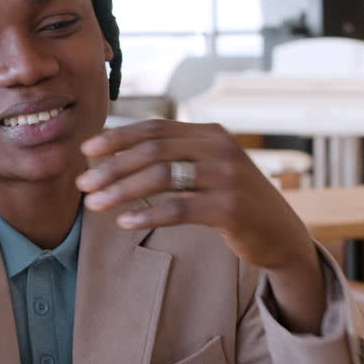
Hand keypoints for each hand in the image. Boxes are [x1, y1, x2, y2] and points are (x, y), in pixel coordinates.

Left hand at [77, 119, 325, 332]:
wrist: (280, 234)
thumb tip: (119, 152)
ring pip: (162, 178)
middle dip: (112, 167)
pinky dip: (148, 215)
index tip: (87, 151)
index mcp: (210, 134)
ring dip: (121, 191)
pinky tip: (125, 223)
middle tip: (83, 184)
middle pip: (153, 151)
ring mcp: (227, 177)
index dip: (117, 138)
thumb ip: (176, 156)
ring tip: (94, 205)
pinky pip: (179, 208)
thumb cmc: (233, 201)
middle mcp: (220, 149)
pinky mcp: (230, 209)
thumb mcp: (209, 168)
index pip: (155, 129)